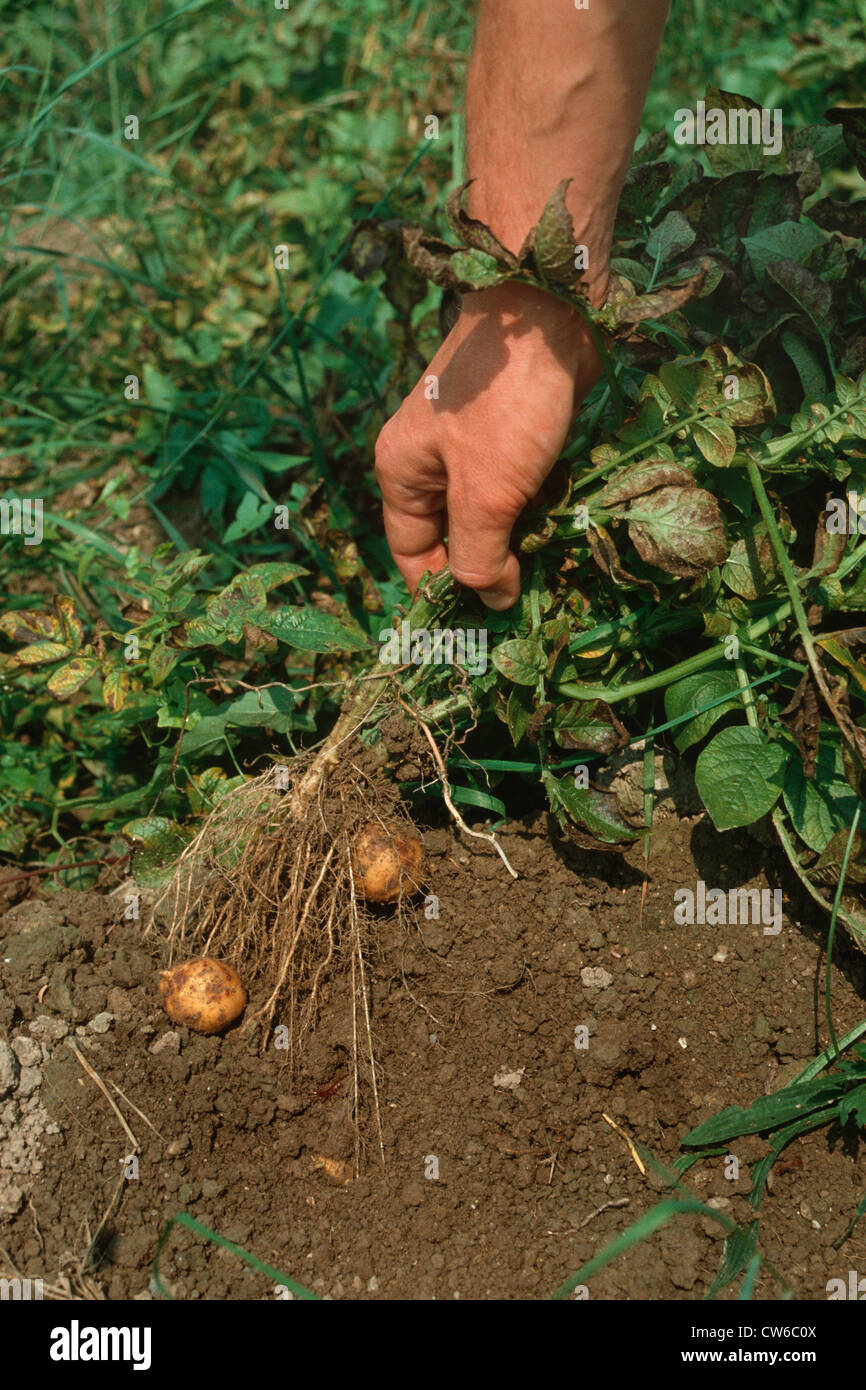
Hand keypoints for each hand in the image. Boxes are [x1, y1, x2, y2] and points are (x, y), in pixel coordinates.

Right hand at [375, 280, 602, 609]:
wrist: (549, 310)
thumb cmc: (506, 403)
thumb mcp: (485, 492)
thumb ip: (478, 554)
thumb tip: (488, 600)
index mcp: (402, 472)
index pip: (411, 553)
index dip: (440, 592)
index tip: (478, 626)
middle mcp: (429, 460)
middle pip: (450, 536)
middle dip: (485, 568)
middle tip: (523, 603)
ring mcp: (472, 445)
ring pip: (489, 513)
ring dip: (516, 540)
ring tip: (547, 569)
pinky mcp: (513, 431)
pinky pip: (519, 487)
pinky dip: (537, 508)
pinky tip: (561, 526)